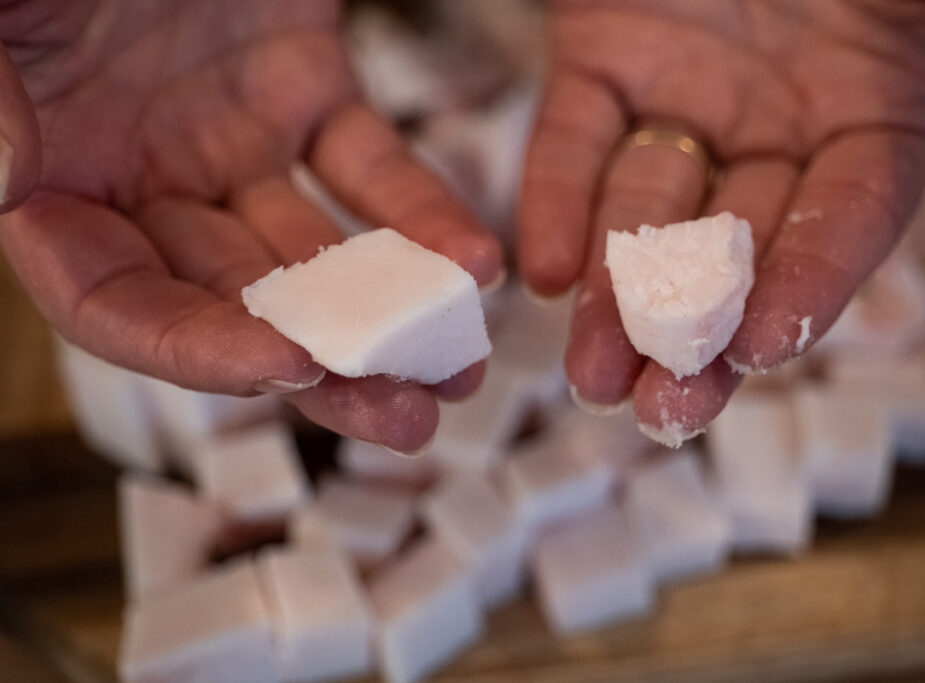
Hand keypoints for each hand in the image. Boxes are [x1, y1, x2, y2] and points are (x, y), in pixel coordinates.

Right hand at [0, 0, 501, 452]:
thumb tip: (4, 181)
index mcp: (53, 178)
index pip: (114, 302)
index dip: (192, 349)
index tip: (284, 368)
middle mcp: (143, 176)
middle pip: (237, 303)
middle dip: (325, 367)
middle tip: (408, 418)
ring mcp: (227, 137)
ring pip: (315, 253)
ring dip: (388, 314)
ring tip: (461, 369)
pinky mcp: (301, 85)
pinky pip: (370, 166)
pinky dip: (421, 214)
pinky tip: (474, 262)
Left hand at [518, 0, 924, 441]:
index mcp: (884, 106)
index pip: (851, 219)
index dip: (815, 284)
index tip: (770, 347)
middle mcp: (782, 117)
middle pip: (740, 248)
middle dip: (699, 334)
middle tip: (661, 412)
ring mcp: (690, 89)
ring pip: (651, 213)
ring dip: (617, 296)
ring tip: (590, 370)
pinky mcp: (604, 52)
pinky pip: (577, 140)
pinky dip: (559, 202)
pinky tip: (544, 270)